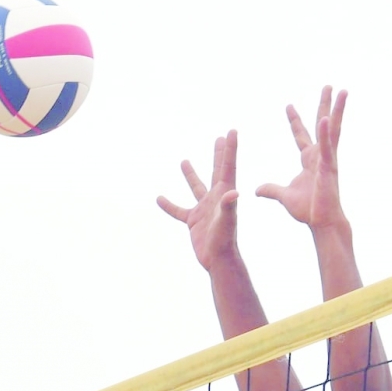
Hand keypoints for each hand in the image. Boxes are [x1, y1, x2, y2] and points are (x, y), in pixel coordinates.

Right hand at [157, 131, 239, 271]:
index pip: (227, 166)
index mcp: (225, 192)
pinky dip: (169, 205)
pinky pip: (178, 210)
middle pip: (217, 170)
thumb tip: (232, 192)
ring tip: (184, 161)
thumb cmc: (225, 240)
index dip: (230, 148)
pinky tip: (159, 199)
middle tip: (220, 138)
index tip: (232, 131)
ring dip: (191, 174)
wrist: (218, 259)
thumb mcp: (227, 221)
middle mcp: (215, 198)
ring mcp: (204, 209)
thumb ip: (228, 205)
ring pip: (196, 187)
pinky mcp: (193, 220)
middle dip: (219, 154)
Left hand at [256, 87, 347, 229]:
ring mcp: (327, 160)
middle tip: (328, 86)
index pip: (301, 136)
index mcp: (309, 160)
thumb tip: (257, 190)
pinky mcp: (329, 168)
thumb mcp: (284, 196)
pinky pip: (328, 147)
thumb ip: (272, 190)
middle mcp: (320, 156)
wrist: (320, 222)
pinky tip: (325, 118)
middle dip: (324, 105)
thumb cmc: (308, 210)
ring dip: (336, 110)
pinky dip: (325, 133)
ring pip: (332, 129)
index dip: (295, 121)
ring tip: (341, 90)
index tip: (289, 105)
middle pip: (322, 125)